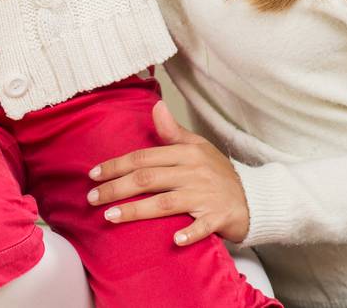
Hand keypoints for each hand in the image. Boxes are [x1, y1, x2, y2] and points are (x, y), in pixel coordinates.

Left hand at [87, 101, 250, 245]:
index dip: (117, 165)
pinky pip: (202, 227)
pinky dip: (189, 233)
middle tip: (92, 198)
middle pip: (148, 179)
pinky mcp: (219, 218)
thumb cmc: (219, 174)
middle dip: (116, 188)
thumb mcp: (198, 147)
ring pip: (166, 202)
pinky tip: (172, 240)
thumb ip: (173, 132)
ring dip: (137, 210)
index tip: (93, 175)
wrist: (254, 198)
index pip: (144, 157)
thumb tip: (156, 106)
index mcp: (186, 153)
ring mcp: (206, 196)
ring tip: (110, 216)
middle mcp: (194, 172)